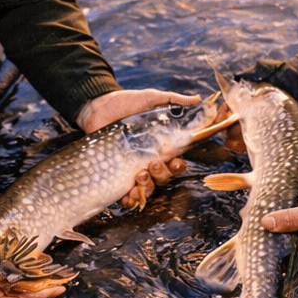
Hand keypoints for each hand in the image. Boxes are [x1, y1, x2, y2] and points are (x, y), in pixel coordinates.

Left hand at [76, 88, 200, 208]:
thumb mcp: (151, 98)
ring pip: (149, 187)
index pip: (175, 162)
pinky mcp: (116, 175)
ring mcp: (132, 169)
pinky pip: (127, 195)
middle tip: (153, 162)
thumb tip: (198, 98)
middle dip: (162, 174)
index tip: (177, 161)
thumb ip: (174, 101)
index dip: (179, 166)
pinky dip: (131, 199)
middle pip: (164, 177)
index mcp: (160, 146)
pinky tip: (129, 195)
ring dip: (148, 186)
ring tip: (140, 175)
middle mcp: (149, 160)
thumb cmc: (126, 103)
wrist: (98, 106)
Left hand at [260, 176, 297, 255]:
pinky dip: (293, 199)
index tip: (251, 220)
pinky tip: (284, 191)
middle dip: (272, 218)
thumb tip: (265, 223)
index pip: (283, 242)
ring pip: (290, 217)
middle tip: (253, 208)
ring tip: (263, 199)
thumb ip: (289, 220)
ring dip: (281, 208)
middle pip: (285, 230)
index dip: (267, 232)